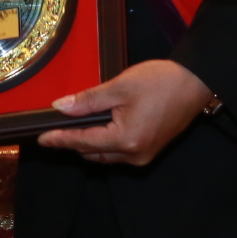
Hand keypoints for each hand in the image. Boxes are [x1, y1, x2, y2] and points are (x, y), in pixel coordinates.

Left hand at [37, 59, 212, 165]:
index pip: (83, 142)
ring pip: (105, 155)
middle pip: (92, 153)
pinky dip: (105, 143)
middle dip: (73, 142)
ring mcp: (143, 155)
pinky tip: (98, 128)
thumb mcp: (120, 86)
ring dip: (89, 143)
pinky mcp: (150, 150)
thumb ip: (89, 100)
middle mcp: (134, 155)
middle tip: (55, 128)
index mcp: (126, 140)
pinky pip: (119, 152)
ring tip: (74, 126)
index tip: (41, 138)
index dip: (60, 139)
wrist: (195, 83)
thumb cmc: (160, 82)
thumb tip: (61, 108)